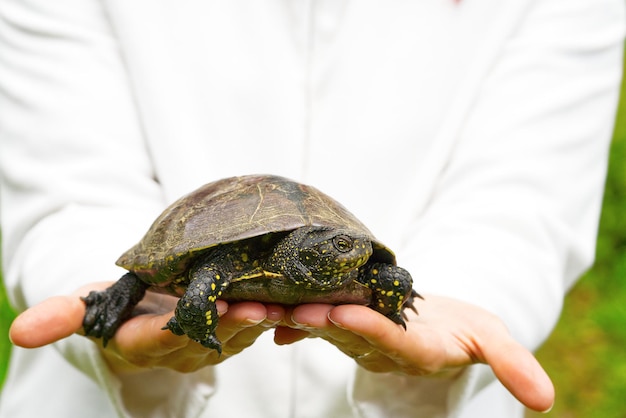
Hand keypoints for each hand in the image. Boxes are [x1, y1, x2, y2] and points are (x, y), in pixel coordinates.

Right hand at [9, 282, 283, 373]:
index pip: (156, 340)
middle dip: (231, 325)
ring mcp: (212, 345)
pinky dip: (276, 313)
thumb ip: (62, 316)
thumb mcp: (89, 307)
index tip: (191, 315)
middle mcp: (181, 350)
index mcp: (144, 342)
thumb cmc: (119, 304)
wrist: (149, 313)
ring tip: (284, 301)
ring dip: (262, 320)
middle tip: (255, 307)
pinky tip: (294, 297)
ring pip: (240, 335)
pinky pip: (258, 326)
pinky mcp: (236, 333)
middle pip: (208, 339)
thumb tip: (17, 334)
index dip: (174, 329)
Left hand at [274, 295, 554, 412]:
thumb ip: (512, 365)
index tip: (342, 313)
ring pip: (322, 323)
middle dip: (312, 319)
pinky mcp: (345, 321)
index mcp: (413, 347)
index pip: (388, 339)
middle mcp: (379, 344)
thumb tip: (547, 402)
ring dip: (289, 315)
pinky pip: (315, 319)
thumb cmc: (465, 329)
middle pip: (343, 331)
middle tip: (280, 307)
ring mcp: (358, 334)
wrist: (438, 324)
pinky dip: (291, 320)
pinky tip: (265, 317)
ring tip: (256, 306)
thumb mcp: (494, 340)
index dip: (367, 327)